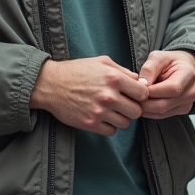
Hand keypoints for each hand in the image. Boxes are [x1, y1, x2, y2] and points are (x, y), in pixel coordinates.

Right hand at [30, 56, 148, 135]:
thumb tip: (140, 81)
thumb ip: (123, 71)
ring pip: (125, 123)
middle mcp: (108, 95)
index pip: (143, 93)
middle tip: (123, 104)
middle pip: (137, 111)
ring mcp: (99, 111)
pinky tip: (102, 117)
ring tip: (111, 110)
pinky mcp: (90, 123)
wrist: (50, 84)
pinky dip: (109, 126)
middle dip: (132, 108)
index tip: (134, 95)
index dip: (140, 94)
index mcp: (114, 78)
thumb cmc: (77, 71)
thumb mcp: (101, 62)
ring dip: (121, 117)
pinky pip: (111, 131)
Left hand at [137, 50, 194, 119]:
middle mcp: (190, 92)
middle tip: (132, 95)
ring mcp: (187, 104)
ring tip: (136, 97)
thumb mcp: (159, 57)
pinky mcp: (181, 111)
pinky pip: (162, 116)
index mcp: (188, 75)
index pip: (172, 89)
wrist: (185, 68)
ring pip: (161, 113)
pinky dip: (149, 111)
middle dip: (144, 102)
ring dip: (145, 108)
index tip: (137, 86)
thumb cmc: (170, 61)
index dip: (152, 90)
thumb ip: (149, 68)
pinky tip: (143, 102)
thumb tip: (141, 84)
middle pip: (164, 105)